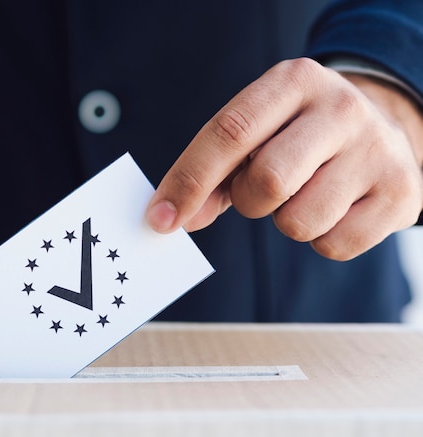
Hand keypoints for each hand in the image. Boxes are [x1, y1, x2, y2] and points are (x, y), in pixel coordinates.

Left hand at [146, 58, 422, 260]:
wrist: (378, 130)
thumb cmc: (298, 135)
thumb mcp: (257, 132)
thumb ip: (212, 173)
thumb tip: (173, 218)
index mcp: (294, 81)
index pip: (228, 132)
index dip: (188, 180)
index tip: (160, 219)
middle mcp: (341, 108)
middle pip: (266, 182)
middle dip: (247, 201)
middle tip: (258, 191)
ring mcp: (377, 151)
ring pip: (297, 222)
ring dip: (285, 220)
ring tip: (304, 193)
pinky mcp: (401, 194)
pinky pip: (332, 246)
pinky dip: (320, 239)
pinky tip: (334, 208)